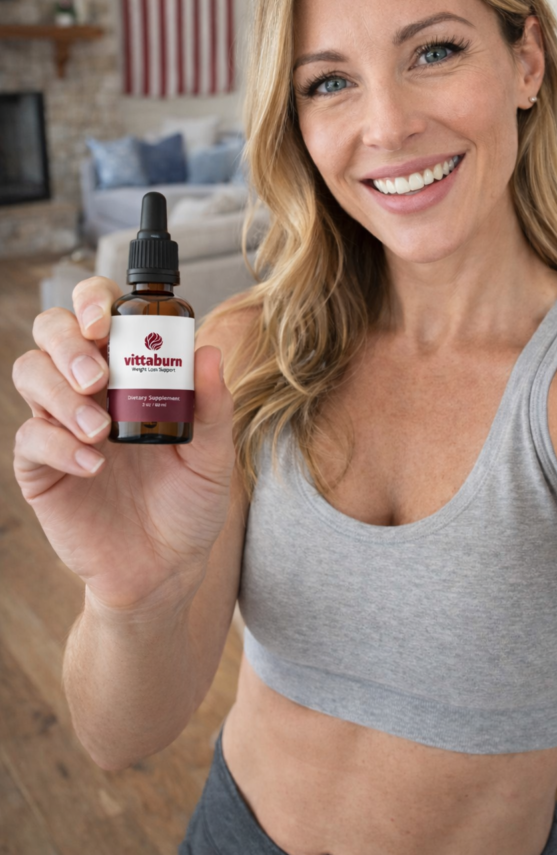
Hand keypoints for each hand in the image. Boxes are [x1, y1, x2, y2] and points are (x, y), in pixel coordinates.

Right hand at [12, 277, 234, 613]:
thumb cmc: (189, 504)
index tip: (107, 319)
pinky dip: (59, 445)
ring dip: (60, 392)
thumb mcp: (213, 456)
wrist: (166, 569)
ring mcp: (60, 423)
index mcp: (130, 370)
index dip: (93, 300)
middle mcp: (88, 387)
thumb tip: (206, 352)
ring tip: (100, 430)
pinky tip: (95, 467)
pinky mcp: (40, 466)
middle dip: (66, 341)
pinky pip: (31, 438)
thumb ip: (212, 407)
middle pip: (51, 331)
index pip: (98, 312)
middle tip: (98, 376)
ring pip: (30, 372)